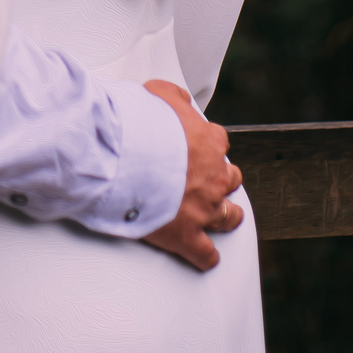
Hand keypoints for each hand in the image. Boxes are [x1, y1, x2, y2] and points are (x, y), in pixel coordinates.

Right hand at [139, 79, 244, 271]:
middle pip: (230, 179)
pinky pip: (205, 254)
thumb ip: (175, 97)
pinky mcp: (187, 236)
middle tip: (209, 180)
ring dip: (227, 216)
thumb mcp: (157, 95)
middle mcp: (212, 177)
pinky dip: (206, 257)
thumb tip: (182, 99)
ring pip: (229, 217)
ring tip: (224, 218)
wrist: (122, 159)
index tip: (200, 148)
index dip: (209, 145)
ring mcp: (203, 208)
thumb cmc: (137, 126)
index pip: (219, 141)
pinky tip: (206, 257)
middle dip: (221, 179)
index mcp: (207, 142)